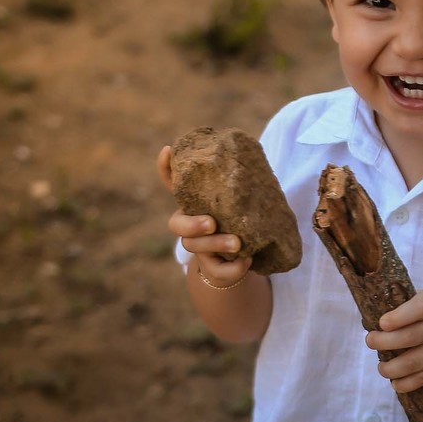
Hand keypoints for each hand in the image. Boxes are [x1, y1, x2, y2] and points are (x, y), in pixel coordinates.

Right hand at [156, 145, 251, 285]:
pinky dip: (234, 268)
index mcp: (198, 204)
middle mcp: (191, 225)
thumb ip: (244, 190)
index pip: (175, 185)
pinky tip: (247, 261)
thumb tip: (256, 165)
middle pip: (176, 224)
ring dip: (216, 243)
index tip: (167, 150)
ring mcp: (199, 248)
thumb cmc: (243, 223)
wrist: (247, 261)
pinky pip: (217, 271)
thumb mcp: (244, 204)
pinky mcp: (212, 269)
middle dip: (191, 224)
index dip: (166, 168)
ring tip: (238, 243)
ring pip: (195, 247)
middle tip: (211, 223)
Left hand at [365, 289, 422, 393]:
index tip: (381, 324)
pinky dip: (406, 383)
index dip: (398, 317)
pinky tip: (395, 382)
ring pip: (415, 362)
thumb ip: (411, 306)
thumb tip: (377, 323)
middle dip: (384, 342)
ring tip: (381, 368)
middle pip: (411, 337)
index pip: (418, 309)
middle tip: (371, 342)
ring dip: (391, 368)